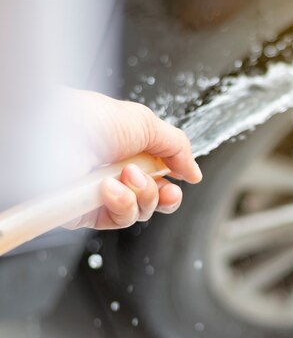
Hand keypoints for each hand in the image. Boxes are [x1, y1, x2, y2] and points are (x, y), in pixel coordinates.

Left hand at [65, 90, 201, 229]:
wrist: (54, 133)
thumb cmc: (92, 118)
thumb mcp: (147, 124)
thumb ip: (178, 147)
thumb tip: (194, 172)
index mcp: (129, 148)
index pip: (160, 172)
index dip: (175, 178)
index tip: (185, 178)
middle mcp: (116, 172)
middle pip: (155, 198)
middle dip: (166, 196)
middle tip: (167, 191)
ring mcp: (102, 194)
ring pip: (141, 210)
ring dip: (142, 194)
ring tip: (126, 175)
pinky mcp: (87, 212)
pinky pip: (119, 218)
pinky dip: (122, 204)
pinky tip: (110, 188)